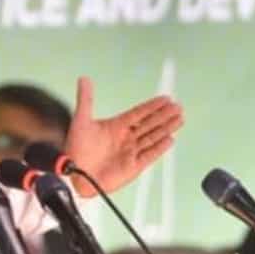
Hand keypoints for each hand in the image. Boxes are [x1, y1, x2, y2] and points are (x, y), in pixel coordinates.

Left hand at [64, 76, 183, 197]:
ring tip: (179, 119)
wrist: (74, 174)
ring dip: (166, 128)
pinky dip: (159, 148)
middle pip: (149, 124)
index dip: (152, 106)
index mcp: (116, 126)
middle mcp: (126, 138)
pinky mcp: (133, 166)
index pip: (139, 113)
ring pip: (152, 137)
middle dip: (164, 115)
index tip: (166, 98)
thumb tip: (84, 79)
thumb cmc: (75, 149)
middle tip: (178, 106)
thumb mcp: (81, 121)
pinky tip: (170, 140)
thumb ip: (86, 99)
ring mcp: (130, 152)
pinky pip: (149, 155)